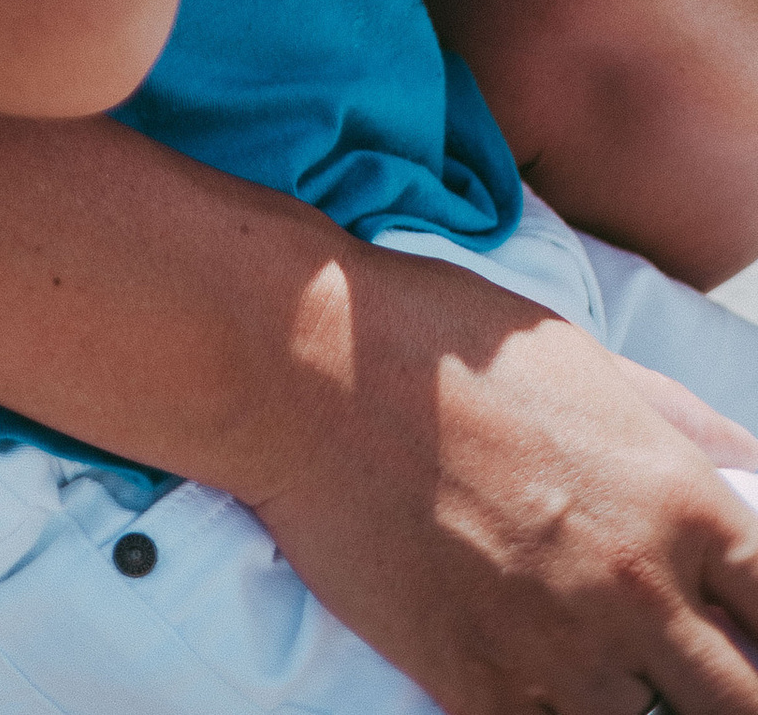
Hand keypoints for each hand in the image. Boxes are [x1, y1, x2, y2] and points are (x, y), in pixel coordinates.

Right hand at [247, 255, 757, 714]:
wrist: (308, 368)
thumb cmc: (444, 343)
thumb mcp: (585, 362)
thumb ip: (678, 427)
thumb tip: (749, 468)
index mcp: (680, 503)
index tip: (747, 632)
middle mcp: (641, 590)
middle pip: (740, 701)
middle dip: (727, 693)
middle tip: (690, 674)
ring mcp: (561, 649)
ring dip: (638, 706)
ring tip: (608, 669)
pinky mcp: (479, 686)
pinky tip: (544, 690)